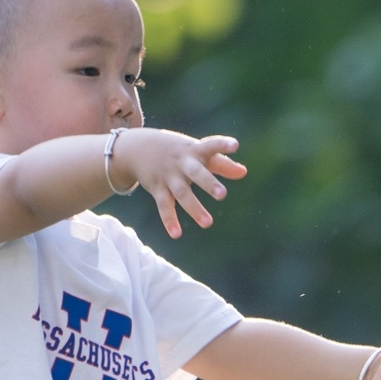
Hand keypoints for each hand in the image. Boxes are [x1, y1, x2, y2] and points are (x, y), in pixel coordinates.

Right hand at [113, 127, 244, 237]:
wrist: (136, 148)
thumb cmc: (177, 151)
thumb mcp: (197, 153)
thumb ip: (221, 163)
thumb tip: (244, 172)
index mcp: (195, 151)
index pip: (210, 146)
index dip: (222, 145)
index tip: (235, 145)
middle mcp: (182, 163)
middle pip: (196, 173)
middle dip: (208, 183)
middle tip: (222, 194)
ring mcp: (169, 176)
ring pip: (182, 193)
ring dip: (194, 208)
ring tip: (208, 223)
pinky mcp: (158, 189)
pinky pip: (164, 206)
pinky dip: (169, 220)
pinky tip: (176, 235)